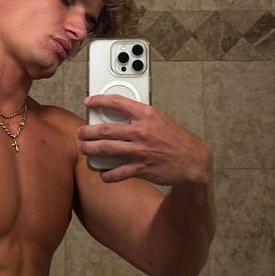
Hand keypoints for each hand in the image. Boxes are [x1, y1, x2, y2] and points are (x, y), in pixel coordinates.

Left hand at [79, 95, 211, 185]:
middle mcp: (142, 131)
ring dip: (91, 150)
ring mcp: (140, 150)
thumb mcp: (161, 119)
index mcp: (147, 114)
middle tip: (81, 133)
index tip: (89, 102)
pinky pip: (117, 173)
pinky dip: (107, 174)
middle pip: (105, 129)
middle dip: (87, 131)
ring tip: (84, 149)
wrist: (193, 161)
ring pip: (106, 149)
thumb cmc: (177, 139)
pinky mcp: (142, 168)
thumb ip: (141, 116)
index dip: (98, 101)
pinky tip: (102, 174)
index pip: (117, 102)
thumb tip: (120, 115)